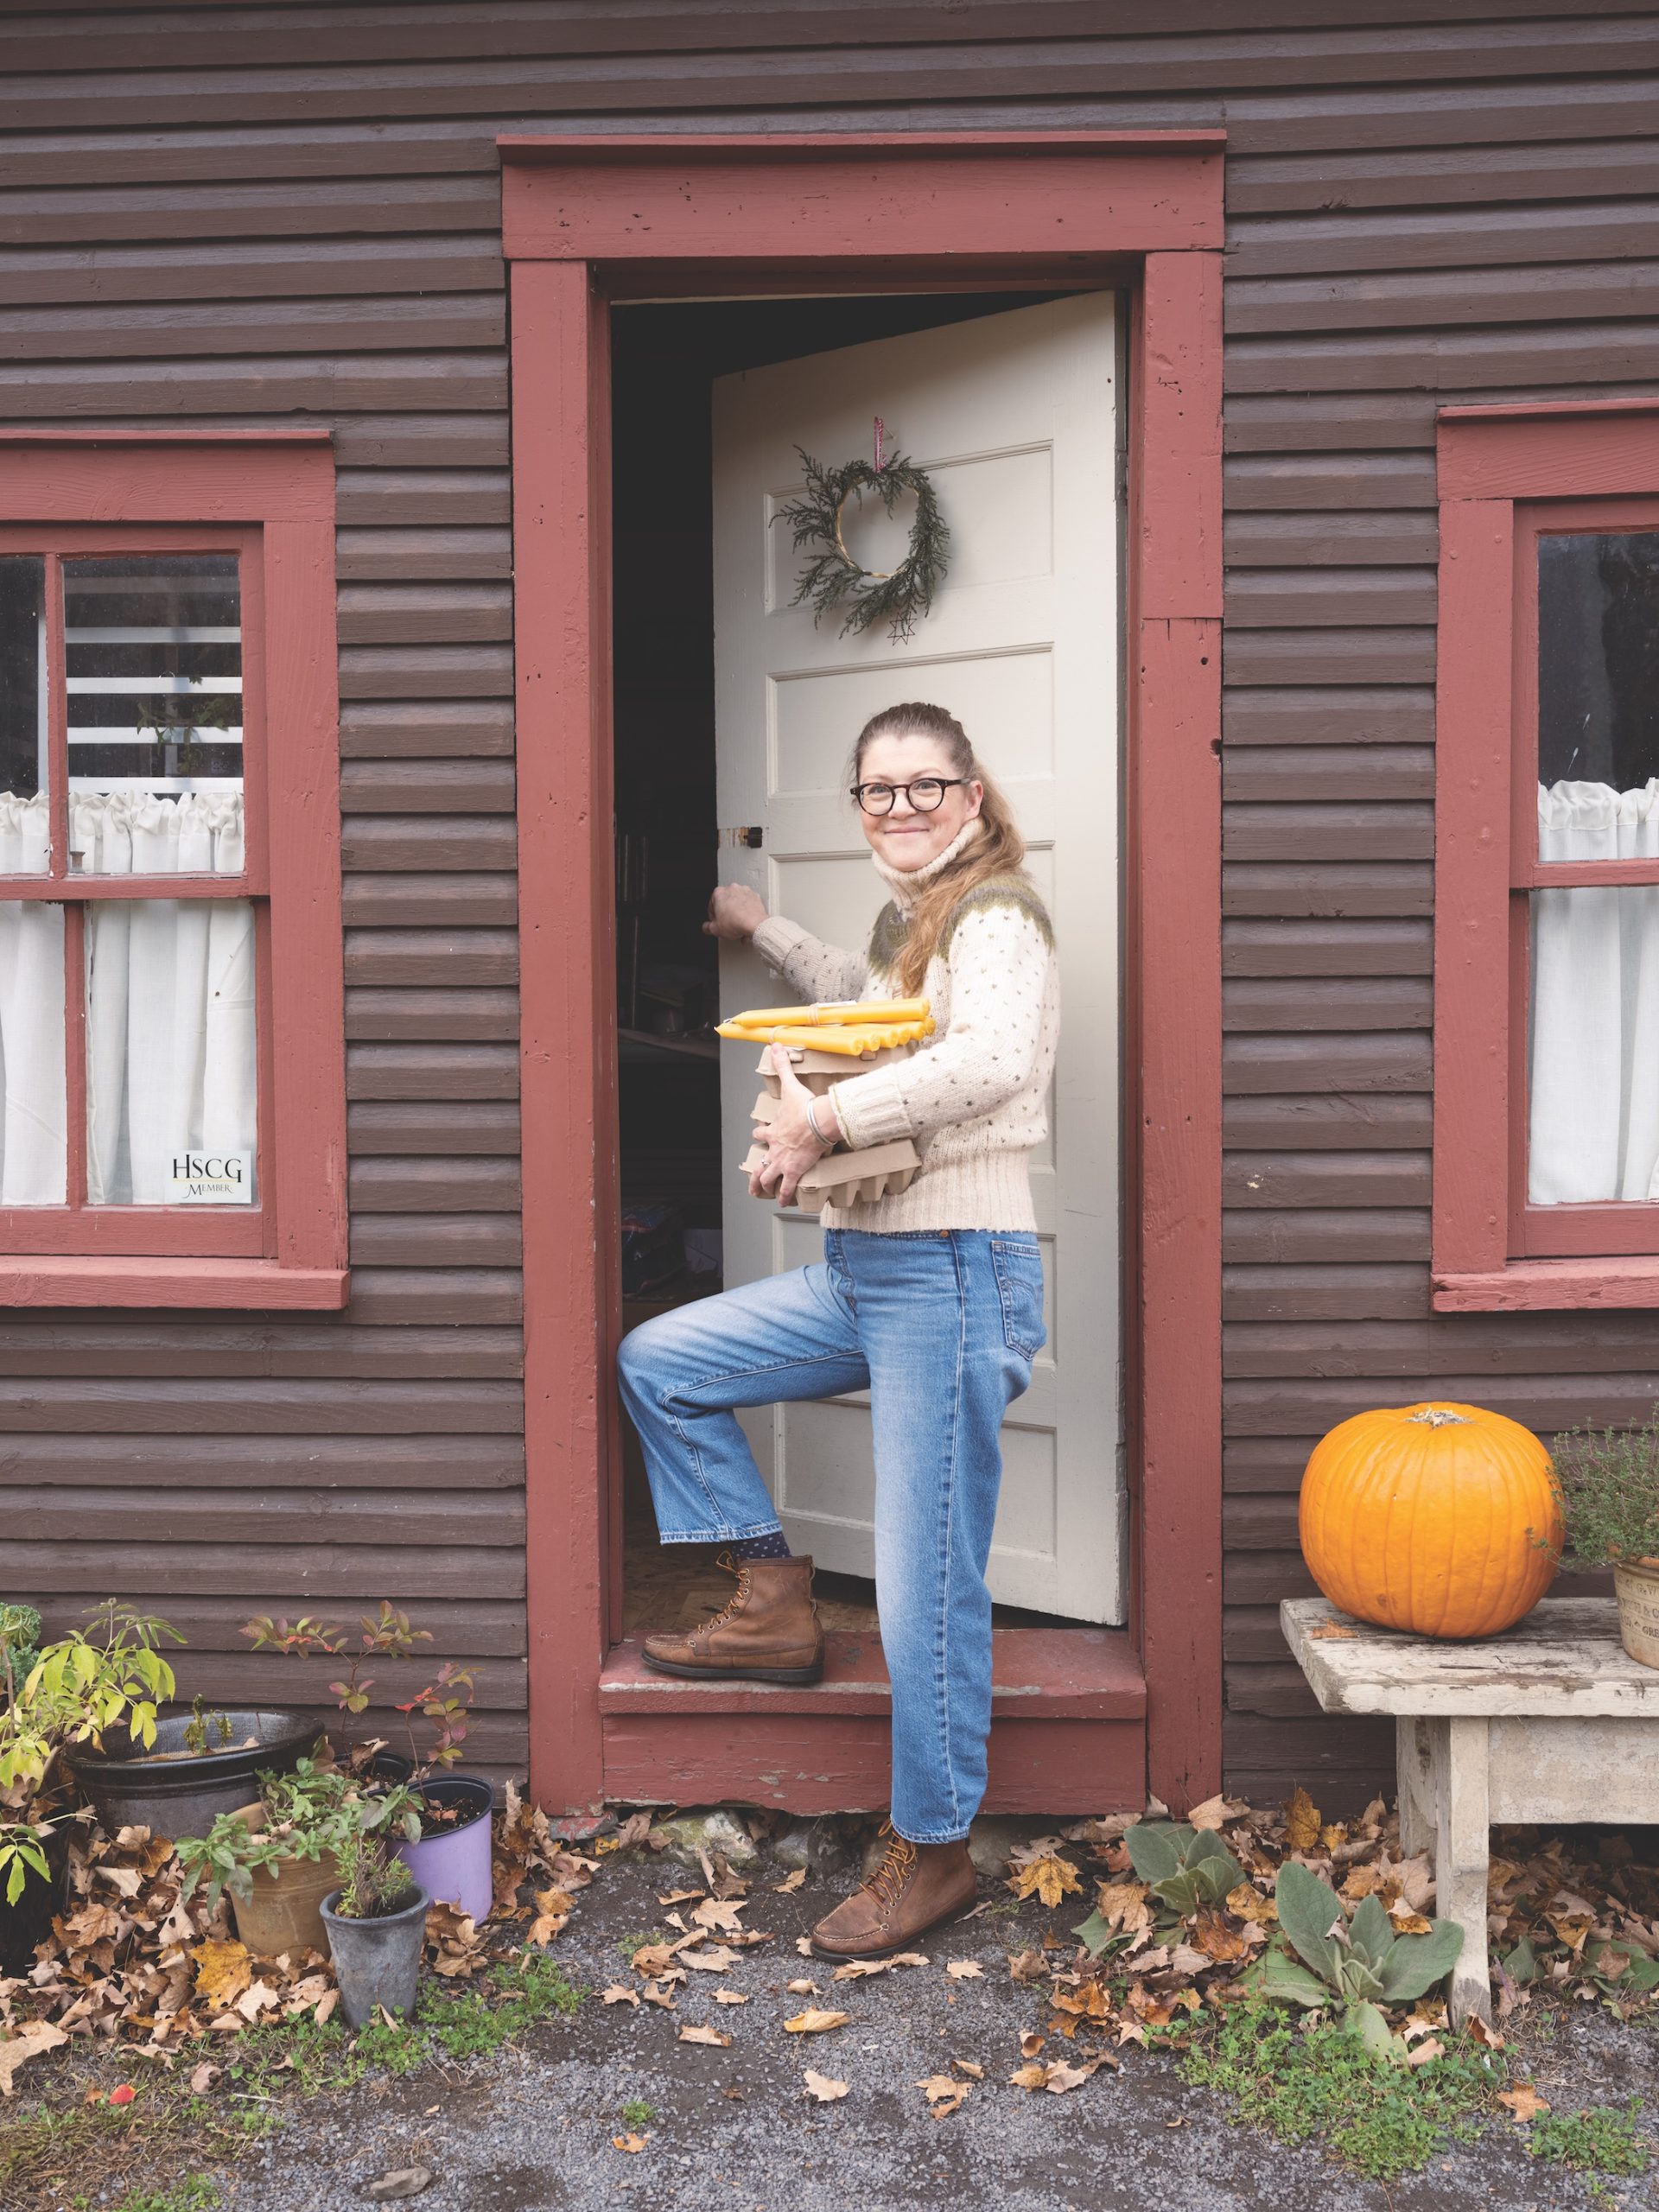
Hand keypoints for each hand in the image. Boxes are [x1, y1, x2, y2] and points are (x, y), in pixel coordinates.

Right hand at [704, 883, 768, 940]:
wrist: (755, 924)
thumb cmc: (736, 922)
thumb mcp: (715, 929)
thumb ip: (708, 927)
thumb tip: (707, 927)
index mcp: (719, 892)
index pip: (712, 905)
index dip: (713, 917)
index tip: (717, 923)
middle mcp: (732, 888)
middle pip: (725, 903)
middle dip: (726, 913)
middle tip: (727, 924)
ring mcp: (745, 891)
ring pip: (738, 902)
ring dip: (737, 912)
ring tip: (738, 925)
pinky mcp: (755, 896)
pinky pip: (749, 904)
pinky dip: (747, 911)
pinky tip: (746, 922)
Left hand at [752, 1046, 840, 1205]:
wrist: (817, 1121)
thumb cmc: (804, 1106)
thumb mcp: (790, 1085)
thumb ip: (783, 1066)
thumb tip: (776, 1045)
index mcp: (774, 1131)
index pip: (762, 1135)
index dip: (760, 1136)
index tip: (758, 1136)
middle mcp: (775, 1149)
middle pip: (760, 1163)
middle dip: (755, 1173)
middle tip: (753, 1181)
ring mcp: (783, 1162)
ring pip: (768, 1178)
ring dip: (763, 1187)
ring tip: (761, 1195)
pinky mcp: (794, 1171)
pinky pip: (787, 1188)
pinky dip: (785, 1196)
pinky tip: (783, 1203)